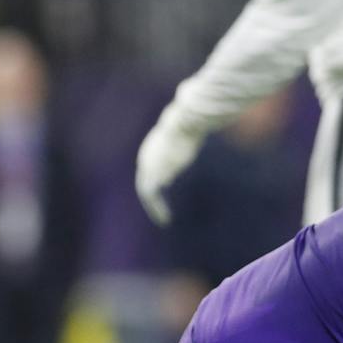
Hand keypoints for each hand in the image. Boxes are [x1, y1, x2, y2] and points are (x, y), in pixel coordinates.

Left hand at [135, 107, 204, 225]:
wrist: (184, 124)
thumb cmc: (192, 123)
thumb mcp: (190, 130)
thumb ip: (189, 136)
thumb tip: (197, 131)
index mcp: (153, 147)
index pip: (150, 166)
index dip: (157, 177)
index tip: (166, 185)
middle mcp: (146, 158)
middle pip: (145, 180)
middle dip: (152, 194)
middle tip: (159, 209)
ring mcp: (147, 167)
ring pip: (146, 191)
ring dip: (154, 207)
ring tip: (163, 219)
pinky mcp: (153, 176)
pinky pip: (151, 197)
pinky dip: (156, 209)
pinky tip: (165, 219)